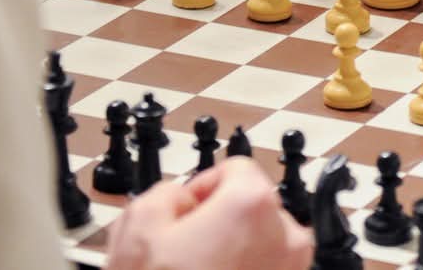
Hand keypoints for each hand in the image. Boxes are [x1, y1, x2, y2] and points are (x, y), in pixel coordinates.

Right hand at [104, 158, 310, 269]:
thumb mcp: (137, 228)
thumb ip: (165, 193)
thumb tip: (179, 197)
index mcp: (253, 206)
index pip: (233, 169)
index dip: (200, 187)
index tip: (186, 208)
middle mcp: (285, 238)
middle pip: (250, 208)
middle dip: (217, 222)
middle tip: (182, 249)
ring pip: (257, 245)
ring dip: (229, 254)